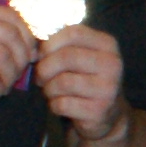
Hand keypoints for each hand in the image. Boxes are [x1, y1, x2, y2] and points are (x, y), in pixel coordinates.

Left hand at [35, 23, 130, 139]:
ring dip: (48, 88)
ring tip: (50, 91)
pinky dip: (53, 105)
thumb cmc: (85, 79)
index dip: (51, 43)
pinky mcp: (99, 111)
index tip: (41, 55)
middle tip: (40, 77)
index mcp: (107, 45)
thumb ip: (61, 47)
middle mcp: (112, 64)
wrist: (107, 114)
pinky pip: (63, 104)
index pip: (74, 33)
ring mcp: (108, 89)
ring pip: (62, 82)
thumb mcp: (81, 56)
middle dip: (45, 68)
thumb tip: (34, 51)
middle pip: (66, 57)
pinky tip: (59, 104)